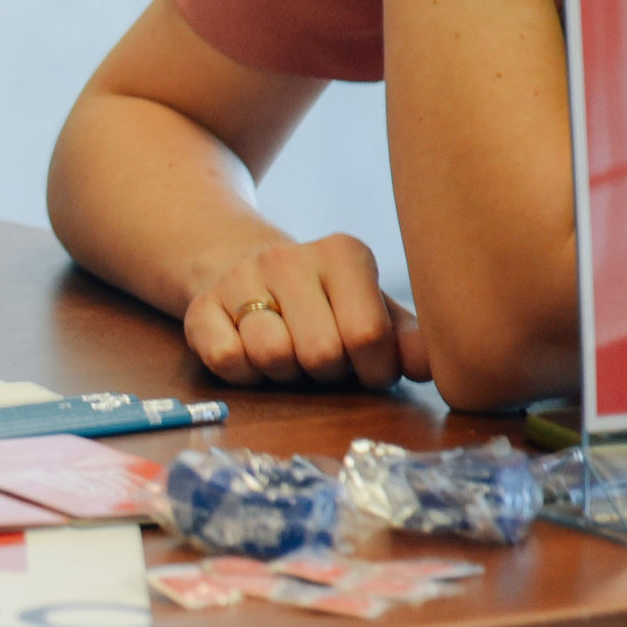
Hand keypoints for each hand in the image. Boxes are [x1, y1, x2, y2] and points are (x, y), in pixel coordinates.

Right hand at [184, 234, 430, 388]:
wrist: (241, 268)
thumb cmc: (324, 303)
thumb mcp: (373, 312)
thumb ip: (407, 339)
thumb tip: (426, 367)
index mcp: (343, 253)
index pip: (368, 334)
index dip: (373, 369)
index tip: (367, 366)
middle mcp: (288, 257)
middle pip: (320, 352)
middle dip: (326, 372)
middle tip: (323, 362)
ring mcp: (238, 279)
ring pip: (270, 355)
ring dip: (284, 373)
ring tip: (288, 356)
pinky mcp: (200, 307)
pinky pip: (226, 360)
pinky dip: (243, 373)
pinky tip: (250, 354)